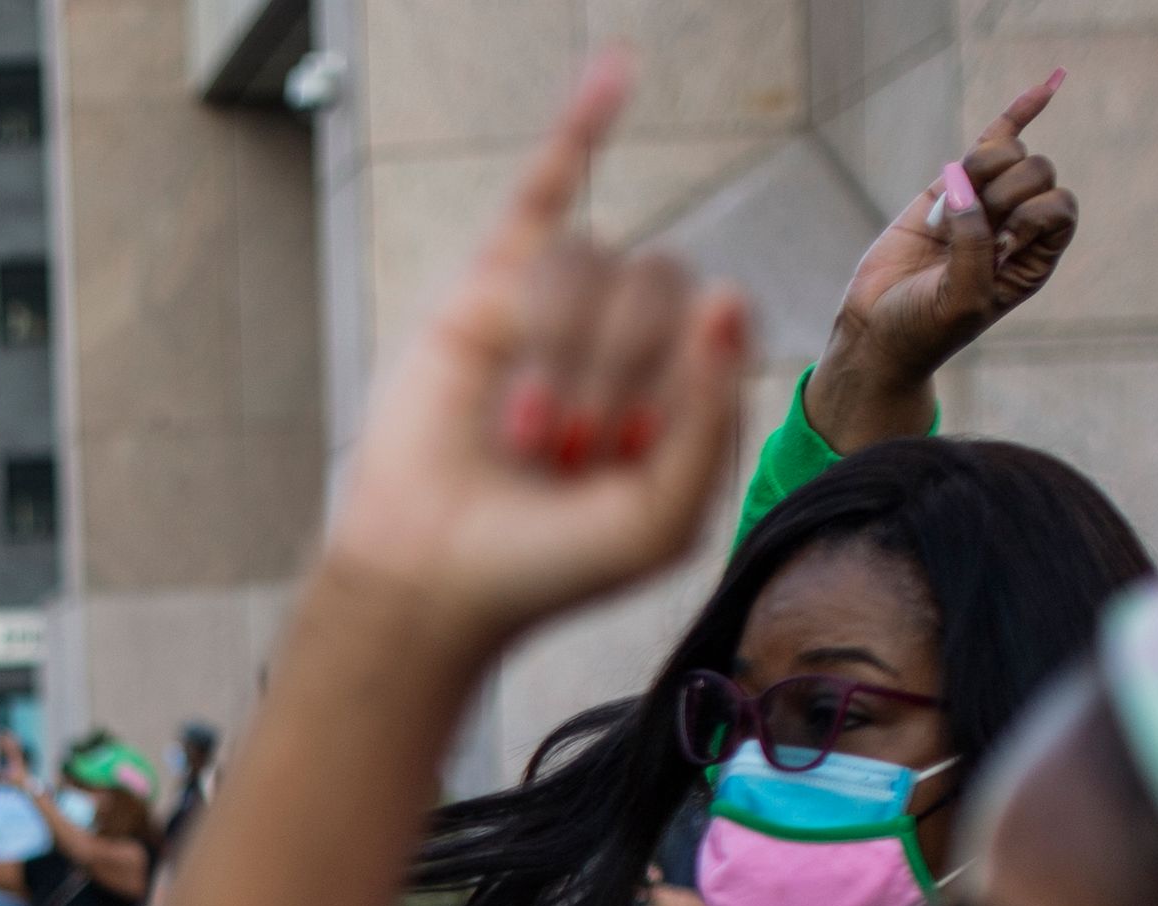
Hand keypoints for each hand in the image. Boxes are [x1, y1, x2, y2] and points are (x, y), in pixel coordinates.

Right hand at [315, 58, 750, 653]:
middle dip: (609, 376)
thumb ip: (708, 425)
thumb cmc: (546, 566)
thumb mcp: (657, 522)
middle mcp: (628, 335)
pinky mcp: (488, 290)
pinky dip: (579, 127)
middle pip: (652, 283)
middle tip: (559, 457)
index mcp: (682, 381)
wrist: (430, 581)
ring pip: (585, 266)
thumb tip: (727, 299)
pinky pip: (544, 191)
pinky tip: (616, 72)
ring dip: (555, 356)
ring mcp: (557, 307)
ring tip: (521, 436)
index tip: (616, 465)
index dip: (668, 386)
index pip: (710, 322)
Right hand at [815, 72, 1075, 447]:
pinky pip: (993, 140)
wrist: (874, 332)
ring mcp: (982, 203)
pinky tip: (1049, 86)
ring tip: (946, 215)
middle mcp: (1014, 227)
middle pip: (1035, 174)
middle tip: (965, 233)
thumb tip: (963, 187)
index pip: (1059, 208)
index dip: (1032, 215)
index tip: (999, 246)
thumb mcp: (961, 300)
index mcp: (1032, 259)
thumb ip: (973, 248)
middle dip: (1001, 196)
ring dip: (978, 174)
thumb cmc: (923, 329)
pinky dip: (1019, 112)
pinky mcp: (949, 188)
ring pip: (1005, 155)